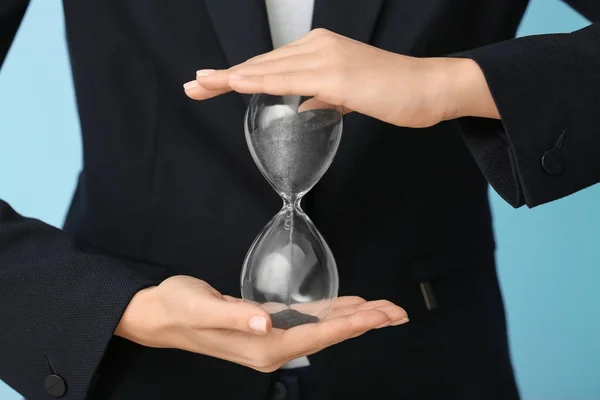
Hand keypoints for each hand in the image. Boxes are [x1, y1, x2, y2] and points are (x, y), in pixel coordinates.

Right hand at [115, 275, 407, 371]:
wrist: (161, 312)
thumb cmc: (180, 307)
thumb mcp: (204, 308)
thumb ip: (236, 315)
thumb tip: (266, 322)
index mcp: (264, 345)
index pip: (318, 336)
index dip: (352, 324)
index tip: (381, 314)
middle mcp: (273, 346)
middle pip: (329, 335)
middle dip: (365, 323)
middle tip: (399, 312)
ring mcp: (272, 337)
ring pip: (323, 328)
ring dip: (355, 318)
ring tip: (385, 310)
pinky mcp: (269, 325)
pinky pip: (309, 321)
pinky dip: (332, 313)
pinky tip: (348, 307)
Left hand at [184, 28, 498, 127]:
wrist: (429, 88)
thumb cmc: (393, 92)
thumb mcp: (348, 95)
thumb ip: (323, 97)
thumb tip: (303, 105)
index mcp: (320, 49)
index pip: (271, 64)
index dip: (240, 74)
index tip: (212, 83)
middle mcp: (318, 47)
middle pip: (261, 63)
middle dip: (223, 76)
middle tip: (192, 84)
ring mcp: (326, 58)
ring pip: (267, 69)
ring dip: (230, 78)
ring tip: (200, 84)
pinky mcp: (335, 76)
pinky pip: (288, 79)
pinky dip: (257, 81)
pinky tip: (234, 84)